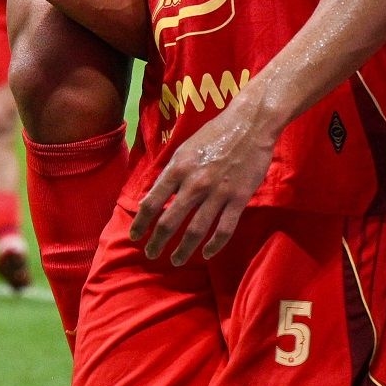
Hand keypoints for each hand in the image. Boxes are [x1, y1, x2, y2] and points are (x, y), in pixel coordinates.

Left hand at [131, 90, 280, 263]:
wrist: (250, 124)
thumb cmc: (214, 133)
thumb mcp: (184, 148)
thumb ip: (170, 173)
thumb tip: (152, 196)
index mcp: (178, 168)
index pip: (152, 202)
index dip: (140, 223)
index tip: (135, 236)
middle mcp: (194, 183)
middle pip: (169, 221)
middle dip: (157, 242)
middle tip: (151, 254)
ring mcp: (217, 193)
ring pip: (196, 231)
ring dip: (183, 250)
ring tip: (176, 260)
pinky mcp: (239, 199)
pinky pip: (224, 229)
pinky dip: (214, 245)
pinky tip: (207, 253)